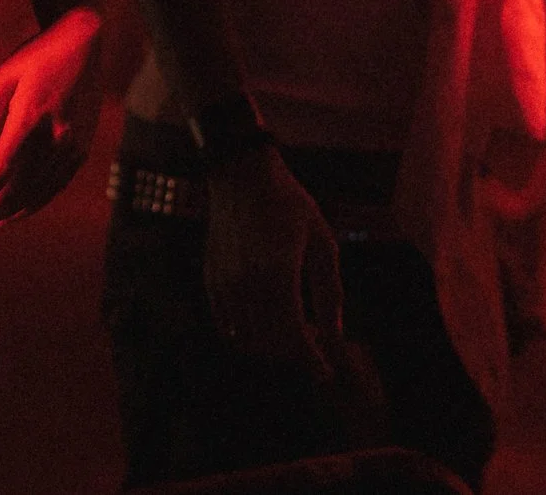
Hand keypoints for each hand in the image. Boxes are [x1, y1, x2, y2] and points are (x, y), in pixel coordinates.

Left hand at [0, 7, 103, 246]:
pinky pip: (56, 185)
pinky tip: (20, 209)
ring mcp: (72, 146)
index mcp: (29, 119)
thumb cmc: (38, 54)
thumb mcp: (3, 76)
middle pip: (16, 190)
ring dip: (11, 214)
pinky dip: (35, 202)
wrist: (86, 41)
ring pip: (38, 192)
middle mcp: (54, 138)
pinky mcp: (82, 148)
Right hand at [204, 146, 343, 376]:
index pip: (294, 337)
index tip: (326, 371)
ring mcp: (225, 283)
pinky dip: (244, 336)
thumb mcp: (322, 242)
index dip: (311, 360)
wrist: (241, 175)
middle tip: (313, 350)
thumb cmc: (289, 204)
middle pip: (270, 343)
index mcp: (278, 275)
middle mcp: (247, 284)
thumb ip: (329, 292)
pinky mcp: (211, 279)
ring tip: (290, 337)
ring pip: (246, 339)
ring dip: (270, 347)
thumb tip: (334, 334)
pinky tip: (263, 327)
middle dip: (294, 354)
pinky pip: (225, 324)